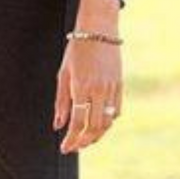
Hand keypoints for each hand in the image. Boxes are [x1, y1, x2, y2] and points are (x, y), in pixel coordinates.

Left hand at [54, 0, 123, 153]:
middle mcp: (98, 90)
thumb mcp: (63, 74)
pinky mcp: (120, 86)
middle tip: (74, 147)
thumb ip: (61, 102)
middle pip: (94, 127)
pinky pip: (116, 111)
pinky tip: (98, 125)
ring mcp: (112, 88)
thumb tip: (58, 126)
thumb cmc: (77, 50)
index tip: (64, 148)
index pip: (77, 122)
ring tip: (86, 141)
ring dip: (97, 136)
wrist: (99, 30)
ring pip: (107, 122)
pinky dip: (108, 122)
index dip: (71, 139)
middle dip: (83, 142)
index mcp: (81, 87)